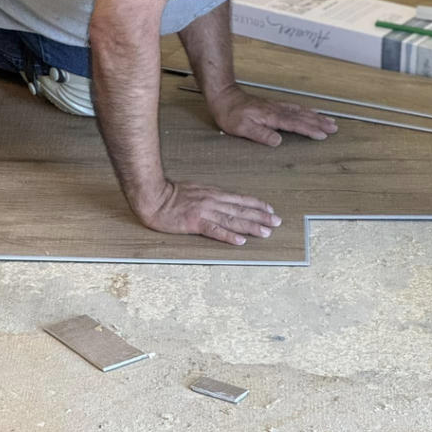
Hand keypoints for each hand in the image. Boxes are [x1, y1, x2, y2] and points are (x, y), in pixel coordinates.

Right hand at [135, 180, 281, 245]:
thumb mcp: (195, 190)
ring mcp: (204, 212)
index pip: (239, 200)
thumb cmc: (171, 194)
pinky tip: (240, 240)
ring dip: (251, 226)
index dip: (256, 204)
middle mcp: (212, 201)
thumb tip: (224, 201)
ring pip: (232, 220)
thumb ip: (210, 196)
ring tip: (266, 232)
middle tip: (277, 222)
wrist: (154, 197)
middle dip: (261, 216)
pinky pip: (215, 230)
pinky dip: (229, 236)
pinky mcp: (195, 223)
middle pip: (241, 210)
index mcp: (213, 194)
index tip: (270, 209)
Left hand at [211, 87, 337, 146]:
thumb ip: (261, 134)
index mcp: (271, 117)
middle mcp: (277, 110)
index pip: (295, 124)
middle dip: (319, 122)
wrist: (224, 96)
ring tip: (329, 121)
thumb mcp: (241, 128)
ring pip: (300, 111)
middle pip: (302, 116)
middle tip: (334, 128)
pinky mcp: (273, 105)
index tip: (323, 135)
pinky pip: (294, 107)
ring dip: (316, 116)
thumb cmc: (230, 114)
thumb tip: (279, 141)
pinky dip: (306, 110)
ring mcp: (276, 106)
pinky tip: (310, 111)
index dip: (310, 130)